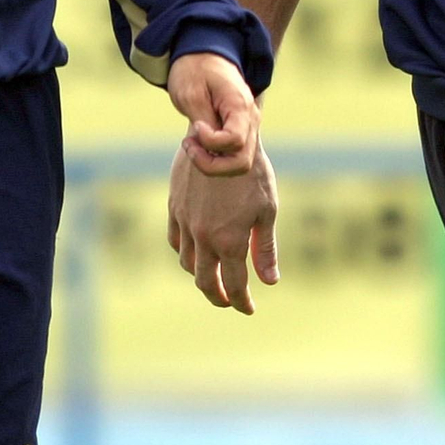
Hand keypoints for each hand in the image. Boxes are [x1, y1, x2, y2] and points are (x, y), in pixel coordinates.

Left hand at [166, 51, 258, 174]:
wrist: (203, 54)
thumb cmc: (194, 70)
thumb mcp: (190, 94)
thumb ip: (204, 122)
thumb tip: (211, 147)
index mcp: (240, 105)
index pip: (234, 141)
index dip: (210, 143)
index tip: (195, 127)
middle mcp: (250, 118)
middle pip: (241, 161)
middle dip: (211, 164)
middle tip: (189, 145)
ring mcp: (248, 126)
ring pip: (239, 163)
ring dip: (213, 163)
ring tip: (192, 144)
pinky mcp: (241, 130)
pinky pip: (234, 155)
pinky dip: (215, 158)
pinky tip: (198, 143)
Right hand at [167, 141, 277, 314]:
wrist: (222, 137)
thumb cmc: (253, 173)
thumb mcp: (267, 210)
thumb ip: (265, 248)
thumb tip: (270, 281)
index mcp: (230, 241)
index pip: (235, 286)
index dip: (242, 302)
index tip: (248, 308)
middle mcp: (204, 237)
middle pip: (205, 282)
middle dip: (218, 297)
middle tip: (228, 301)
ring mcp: (185, 222)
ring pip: (186, 263)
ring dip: (199, 275)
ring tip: (212, 276)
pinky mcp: (175, 207)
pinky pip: (174, 240)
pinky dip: (183, 251)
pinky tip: (195, 250)